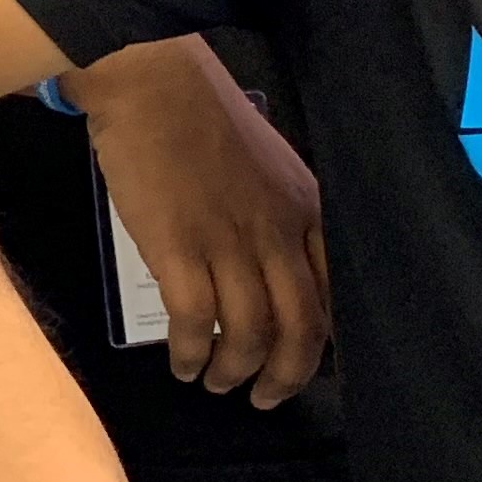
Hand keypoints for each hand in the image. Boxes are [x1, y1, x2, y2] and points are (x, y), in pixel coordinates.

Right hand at [76, 38, 328, 405]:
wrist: (150, 82)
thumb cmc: (201, 118)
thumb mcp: (268, 167)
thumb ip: (283, 217)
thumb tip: (279, 273)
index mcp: (306, 211)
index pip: (331, 297)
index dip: (318, 346)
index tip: (301, 367)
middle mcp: (278, 233)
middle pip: (300, 329)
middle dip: (284, 376)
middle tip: (264, 398)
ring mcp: (228, 241)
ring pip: (249, 333)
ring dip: (233, 371)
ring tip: (214, 381)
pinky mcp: (178, 247)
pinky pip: (196, 321)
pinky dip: (191, 352)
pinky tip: (182, 362)